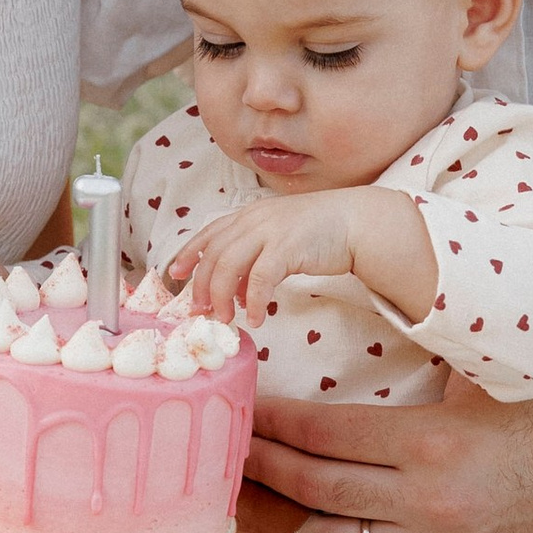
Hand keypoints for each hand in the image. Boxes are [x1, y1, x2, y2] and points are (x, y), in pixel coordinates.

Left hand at [167, 190, 364, 317]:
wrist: (357, 222)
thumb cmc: (321, 233)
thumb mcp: (280, 239)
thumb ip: (256, 259)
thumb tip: (238, 293)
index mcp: (250, 214)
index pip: (210, 233)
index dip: (189, 254)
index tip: (175, 275)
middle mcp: (255, 219)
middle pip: (214, 254)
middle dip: (203, 285)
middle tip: (202, 311)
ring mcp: (270, 231)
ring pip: (229, 265)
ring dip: (223, 296)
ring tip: (226, 318)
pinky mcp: (287, 247)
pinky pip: (260, 279)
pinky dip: (255, 301)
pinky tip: (257, 318)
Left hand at [247, 369, 532, 532]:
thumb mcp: (477, 383)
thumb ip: (413, 378)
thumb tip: (344, 355)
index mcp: (430, 439)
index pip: (326, 433)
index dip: (274, 424)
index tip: (240, 414)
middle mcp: (428, 499)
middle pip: (316, 489)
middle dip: (260, 472)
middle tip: (218, 460)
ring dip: (275, 530)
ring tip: (234, 514)